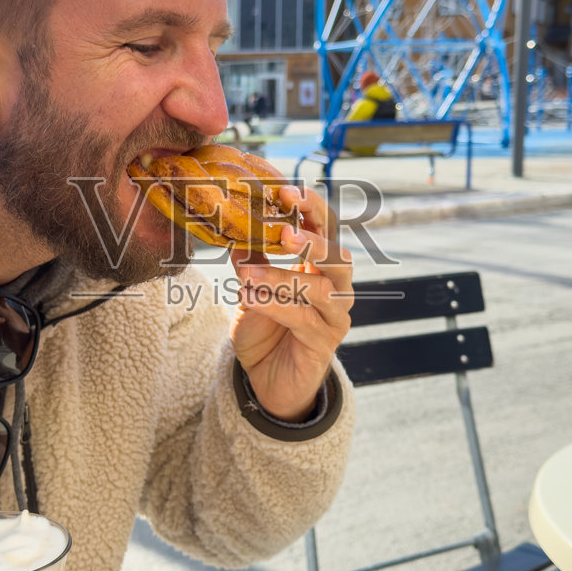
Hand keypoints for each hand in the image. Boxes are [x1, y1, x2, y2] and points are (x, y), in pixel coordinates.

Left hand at [230, 183, 353, 420]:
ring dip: (282, 278)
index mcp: (320, 266)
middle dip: (313, 241)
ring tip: (247, 275)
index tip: (286, 191)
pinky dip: (275, 306)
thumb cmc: (264, 329)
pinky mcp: (326, 342)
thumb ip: (249, 260)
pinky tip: (250, 297)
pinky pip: (304, 319)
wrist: (267, 379)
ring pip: (320, 289)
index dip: (311, 208)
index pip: (326, 228)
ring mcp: (335, 316)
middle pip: (338, 256)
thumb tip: (233, 225)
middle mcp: (336, 287)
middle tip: (285, 232)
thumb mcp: (250, 288)